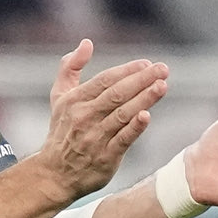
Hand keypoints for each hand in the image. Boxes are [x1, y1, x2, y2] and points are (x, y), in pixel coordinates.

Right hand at [35, 39, 168, 202]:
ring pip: (123, 114)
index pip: (104, 80)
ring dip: (144, 99)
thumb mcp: (59, 96)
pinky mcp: (105, 157)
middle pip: (116, 94)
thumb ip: (70, 67)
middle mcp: (84, 117)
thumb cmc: (62, 130)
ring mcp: (95, 138)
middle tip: (162, 69)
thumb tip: (87, 43)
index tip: (147, 63)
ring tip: (163, 86)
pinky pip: (123, 140)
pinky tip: (147, 115)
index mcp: (74, 100)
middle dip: (141, 80)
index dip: (126, 70)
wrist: (54, 174)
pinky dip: (135, 127)